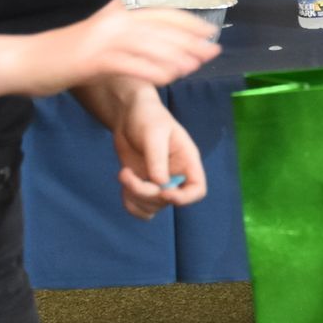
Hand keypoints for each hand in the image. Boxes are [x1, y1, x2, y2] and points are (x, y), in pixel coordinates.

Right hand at [0, 0, 220, 96]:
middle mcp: (112, 20)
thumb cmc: (56, 54)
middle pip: (162, 28)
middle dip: (192, 40)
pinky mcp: (94, 59)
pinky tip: (170, 78)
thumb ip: (118, 35)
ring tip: (197, 65)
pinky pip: (133, 66)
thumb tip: (145, 40)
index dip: (188, 22)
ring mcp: (103, 38)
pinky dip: (154, 72)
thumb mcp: (92, 38)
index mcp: (114, 13)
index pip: (159, 14)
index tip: (209, 30)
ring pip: (152, 47)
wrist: (21, 60)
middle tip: (214, 49)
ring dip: (178, 57)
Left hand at [110, 88, 207, 219]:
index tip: (164, 192)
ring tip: (124, 174)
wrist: (128, 114)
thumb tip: (159, 183)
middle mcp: (175, 176)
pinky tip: (124, 180)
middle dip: (146, 193)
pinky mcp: (142, 185)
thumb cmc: (148, 117)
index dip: (184, 198)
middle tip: (127, 174)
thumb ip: (157, 158)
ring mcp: (158, 183)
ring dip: (135, 198)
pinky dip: (130, 202)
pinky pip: (139, 208)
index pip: (197, 190)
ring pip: (152, 207)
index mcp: (187, 162)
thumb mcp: (154, 132)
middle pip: (168, 201)